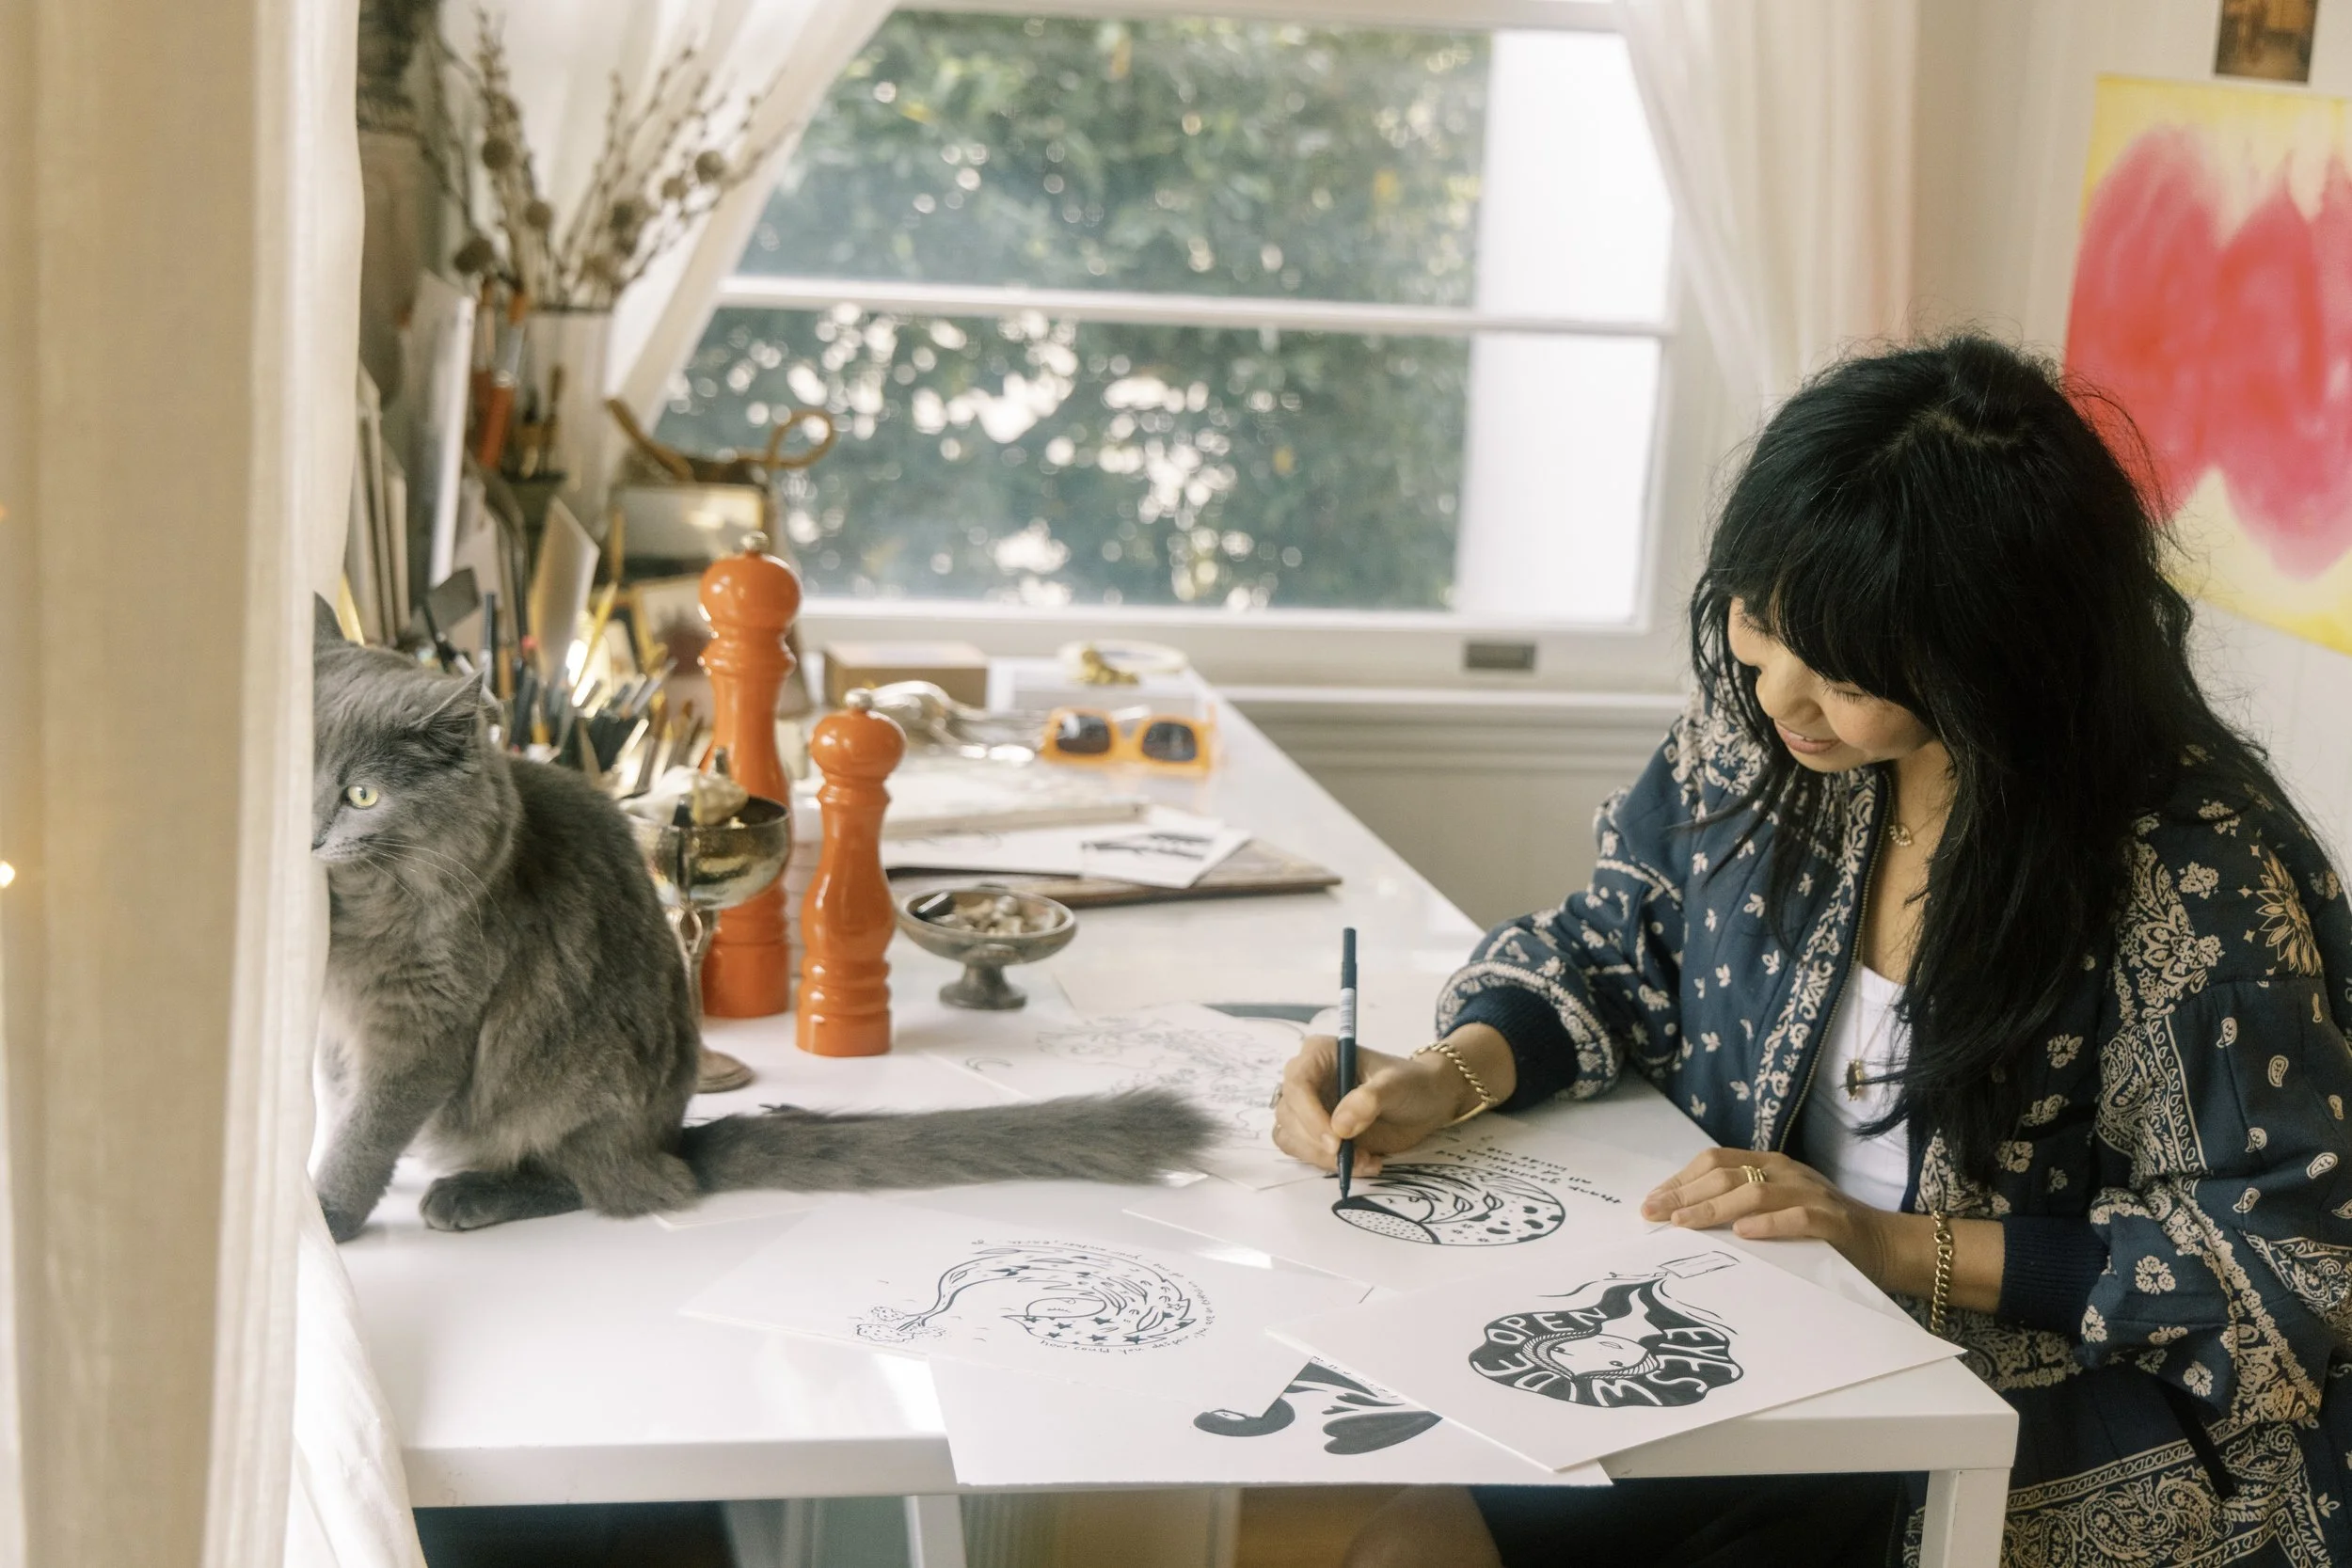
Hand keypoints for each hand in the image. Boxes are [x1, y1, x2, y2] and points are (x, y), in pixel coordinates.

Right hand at [1270, 1033, 1478, 1175]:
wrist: (1425, 1103)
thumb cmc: (1411, 1083)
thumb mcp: (1396, 1085)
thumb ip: (1369, 1100)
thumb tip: (1340, 1126)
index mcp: (1319, 1054)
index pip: (1297, 1083)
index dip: (1309, 1114)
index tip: (1335, 1141)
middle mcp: (1306, 1079)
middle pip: (1288, 1113)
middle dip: (1316, 1142)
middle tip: (1352, 1157)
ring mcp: (1308, 1107)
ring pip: (1290, 1137)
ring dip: (1322, 1157)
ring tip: (1364, 1160)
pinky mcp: (1314, 1132)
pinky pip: (1304, 1152)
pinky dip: (1328, 1164)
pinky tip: (1363, 1162)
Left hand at [1640, 1148, 1899, 1288]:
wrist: (1887, 1244)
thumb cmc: (1824, 1231)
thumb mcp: (1778, 1209)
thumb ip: (1741, 1205)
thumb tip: (1684, 1218)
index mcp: (1770, 1165)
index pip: (1715, 1162)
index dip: (1680, 1180)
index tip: (1650, 1202)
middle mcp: (1786, 1172)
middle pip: (1725, 1174)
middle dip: (1684, 1195)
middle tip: (1652, 1215)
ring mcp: (1810, 1193)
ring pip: (1753, 1193)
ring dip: (1713, 1209)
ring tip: (1683, 1224)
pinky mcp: (1833, 1220)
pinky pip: (1796, 1217)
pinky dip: (1768, 1224)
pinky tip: (1743, 1234)